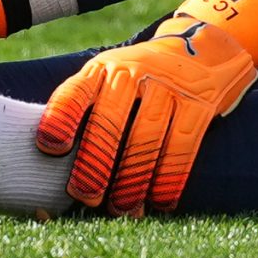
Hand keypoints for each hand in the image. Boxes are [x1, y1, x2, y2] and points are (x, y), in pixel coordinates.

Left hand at [34, 0, 257, 214]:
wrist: (206, 49)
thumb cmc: (144, 79)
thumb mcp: (113, 78)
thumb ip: (88, 110)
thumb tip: (57, 171)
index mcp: (103, 68)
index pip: (76, 92)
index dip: (61, 118)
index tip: (51, 148)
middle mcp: (135, 71)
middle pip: (110, 120)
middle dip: (95, 163)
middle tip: (86, 196)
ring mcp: (171, 85)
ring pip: (146, 136)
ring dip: (131, 178)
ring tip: (121, 208)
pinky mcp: (201, 102)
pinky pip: (182, 145)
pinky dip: (169, 177)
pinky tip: (160, 202)